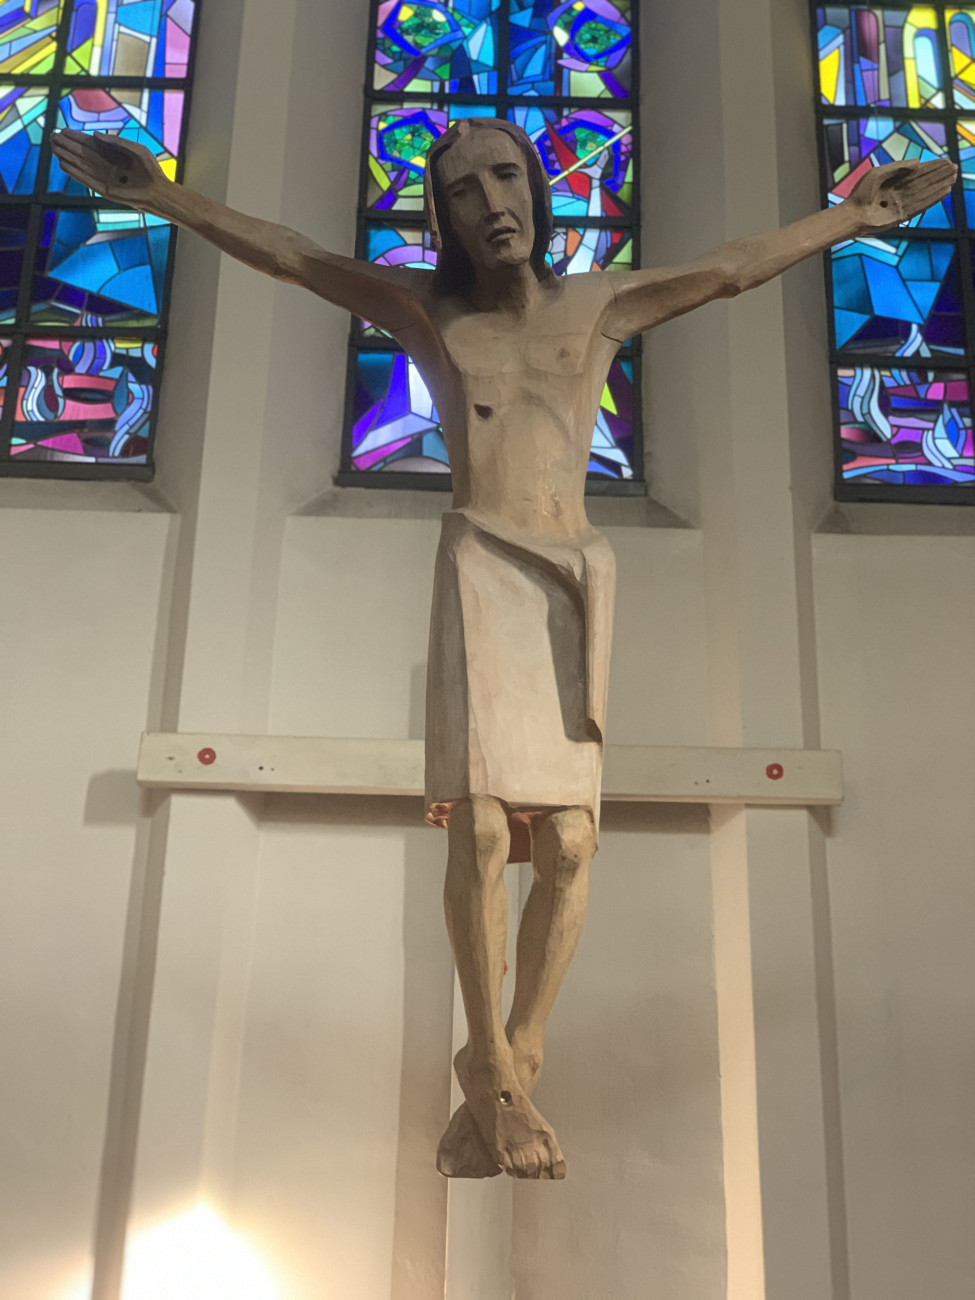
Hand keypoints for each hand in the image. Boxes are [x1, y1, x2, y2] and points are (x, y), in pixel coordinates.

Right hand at [50, 130, 167, 207]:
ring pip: (81, 165)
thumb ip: (115, 141)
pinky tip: (63, 164)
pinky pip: (86, 180)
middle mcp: (106, 165)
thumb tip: (94, 134)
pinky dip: (74, 173)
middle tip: (52, 137)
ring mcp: (104, 178)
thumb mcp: (134, 149)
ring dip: (67, 157)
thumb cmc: (150, 169)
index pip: (90, 144)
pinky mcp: (104, 190)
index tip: (63, 130)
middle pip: (82, 153)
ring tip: (53, 148)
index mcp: (113, 154)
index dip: (77, 137)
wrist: (158, 190)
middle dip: (68, 145)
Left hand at [848, 158, 956, 230]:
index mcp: (893, 182)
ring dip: (939, 185)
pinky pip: (921, 205)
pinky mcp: (902, 216)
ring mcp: (901, 205)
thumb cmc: (860, 194)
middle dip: (938, 175)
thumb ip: (898, 167)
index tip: (944, 161)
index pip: (916, 173)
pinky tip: (945, 191)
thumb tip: (919, 162)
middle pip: (923, 182)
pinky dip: (933, 198)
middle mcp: (899, 193)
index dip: (931, 167)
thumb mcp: (878, 173)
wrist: (851, 214)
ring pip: (925, 192)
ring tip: (953, 177)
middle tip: (954, 167)